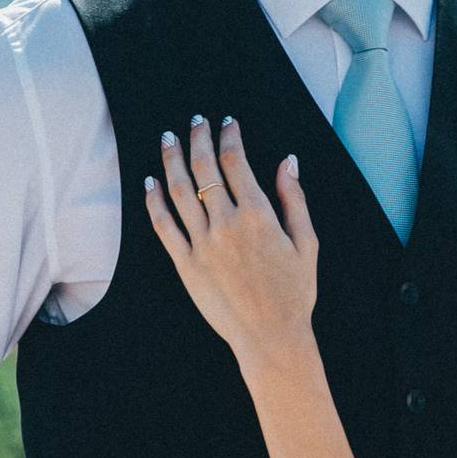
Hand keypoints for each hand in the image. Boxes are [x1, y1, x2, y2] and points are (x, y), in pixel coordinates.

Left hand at [145, 115, 317, 365]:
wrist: (270, 336)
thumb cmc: (294, 292)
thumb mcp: (306, 243)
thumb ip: (294, 199)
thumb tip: (287, 161)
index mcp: (259, 215)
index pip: (236, 161)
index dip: (229, 136)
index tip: (227, 123)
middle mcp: (226, 224)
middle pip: (204, 168)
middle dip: (198, 138)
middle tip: (196, 120)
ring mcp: (202, 244)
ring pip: (179, 190)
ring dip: (171, 159)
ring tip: (168, 138)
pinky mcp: (185, 264)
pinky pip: (163, 226)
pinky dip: (154, 200)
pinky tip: (150, 182)